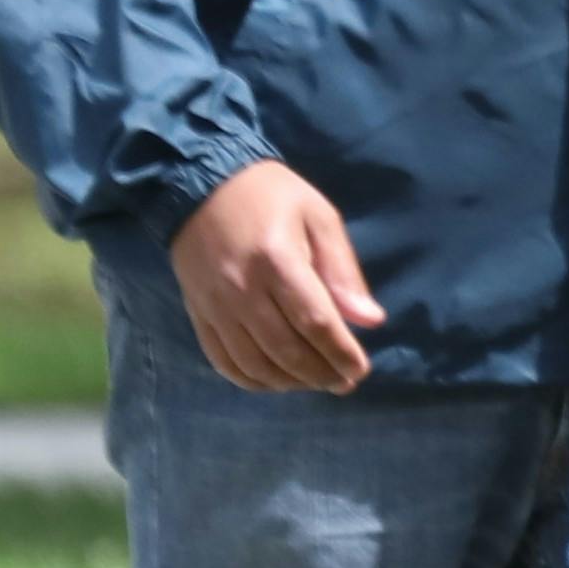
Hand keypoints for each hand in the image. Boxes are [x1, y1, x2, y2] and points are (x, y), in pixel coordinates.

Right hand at [171, 159, 383, 391]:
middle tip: (345, 382)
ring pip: (255, 363)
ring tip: (317, 382)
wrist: (198, 184)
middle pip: (286, 351)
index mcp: (277, 261)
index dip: (341, 354)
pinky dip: (252, 380)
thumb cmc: (271, 196)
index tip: (361, 369)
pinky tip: (277, 380)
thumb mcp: (319, 217)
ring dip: (290, 382)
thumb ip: (343, 270)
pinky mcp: (198, 313)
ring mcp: (215, 306)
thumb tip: (370, 320)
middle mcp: (242, 290)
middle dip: (321, 374)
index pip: (315, 323)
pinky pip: (224, 360)